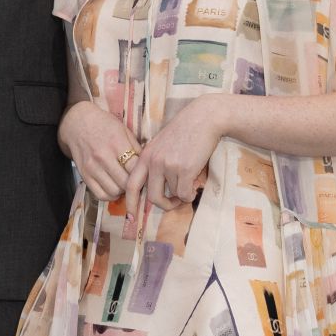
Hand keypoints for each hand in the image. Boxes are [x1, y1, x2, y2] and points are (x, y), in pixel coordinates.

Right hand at [59, 99, 142, 201]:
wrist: (78, 123)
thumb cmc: (104, 125)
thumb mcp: (123, 130)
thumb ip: (136, 148)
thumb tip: (147, 166)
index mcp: (116, 143)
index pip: (135, 168)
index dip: (143, 173)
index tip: (146, 174)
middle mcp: (103, 157)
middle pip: (126, 183)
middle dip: (134, 184)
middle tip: (136, 180)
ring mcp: (92, 167)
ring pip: (114, 191)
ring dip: (122, 191)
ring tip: (124, 183)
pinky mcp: (84, 175)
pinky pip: (100, 195)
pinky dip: (110, 195)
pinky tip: (114, 188)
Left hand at [124, 96, 224, 220]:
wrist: (205, 118)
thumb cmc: (186, 130)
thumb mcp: (162, 144)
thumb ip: (155, 162)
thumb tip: (157, 187)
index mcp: (146, 156)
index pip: (131, 184)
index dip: (130, 203)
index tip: (131, 217)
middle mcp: (154, 162)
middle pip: (152, 197)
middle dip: (164, 205)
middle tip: (173, 203)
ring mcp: (168, 166)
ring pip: (173, 195)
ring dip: (182, 194)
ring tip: (190, 183)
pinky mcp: (185, 169)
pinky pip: (185, 194)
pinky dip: (191, 194)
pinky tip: (195, 184)